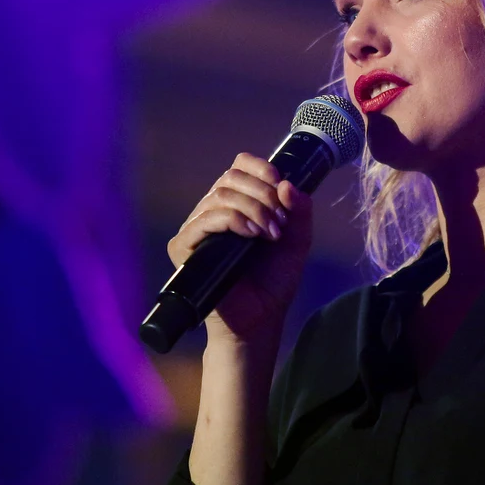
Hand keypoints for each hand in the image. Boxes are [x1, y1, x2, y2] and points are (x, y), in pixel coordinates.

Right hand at [167, 152, 312, 350]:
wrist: (260, 318)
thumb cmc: (273, 280)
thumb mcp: (297, 240)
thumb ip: (300, 211)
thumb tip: (287, 184)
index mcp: (236, 203)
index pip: (240, 166)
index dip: (262, 170)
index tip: (283, 190)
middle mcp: (212, 211)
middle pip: (231, 177)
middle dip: (263, 194)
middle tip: (280, 221)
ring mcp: (196, 228)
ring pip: (220, 196)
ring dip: (253, 209)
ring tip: (271, 233)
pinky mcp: (184, 247)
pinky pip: (204, 220)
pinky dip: (232, 221)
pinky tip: (252, 235)